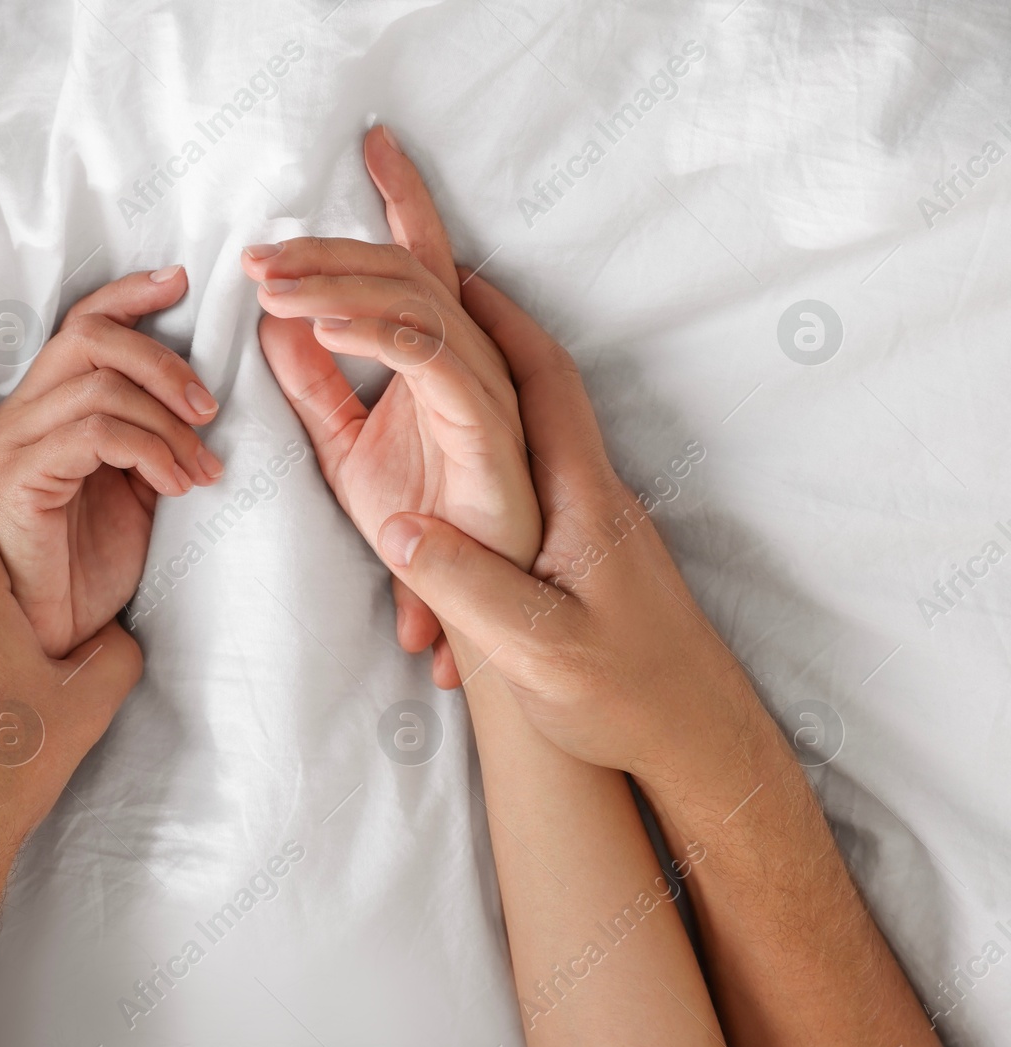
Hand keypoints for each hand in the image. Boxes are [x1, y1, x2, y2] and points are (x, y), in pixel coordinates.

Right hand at [0, 267, 221, 657]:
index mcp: (47, 406)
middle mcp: (20, 415)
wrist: (54, 631)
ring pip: (99, 387)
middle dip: (165, 363)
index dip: (130, 294)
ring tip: (201, 467)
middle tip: (210, 410)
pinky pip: (94, 434)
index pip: (81, 323)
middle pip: (90, 339)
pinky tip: (177, 485)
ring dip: (168, 422)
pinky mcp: (19, 480)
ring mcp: (13, 445)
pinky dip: (150, 450)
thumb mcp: (136, 486)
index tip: (183, 282)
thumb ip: (154, 434)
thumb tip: (203, 395)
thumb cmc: (90, 564)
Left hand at [245, 126, 540, 687]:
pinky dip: (373, 331)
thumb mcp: (344, 448)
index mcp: (439, 354)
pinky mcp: (483, 421)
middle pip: (403, 269)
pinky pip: (428, 354)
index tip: (370, 144)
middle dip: (325, 252)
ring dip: (335, 284)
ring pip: (414, 299)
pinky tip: (319, 326)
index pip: (420, 259)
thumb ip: (313, 386)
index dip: (401, 198)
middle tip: (255, 258)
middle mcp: (468, 355)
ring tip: (269, 289)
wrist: (471, 594)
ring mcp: (481, 384)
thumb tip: (276, 326)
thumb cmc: (422, 522)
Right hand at [370, 273, 755, 778]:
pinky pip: (528, 457)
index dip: (494, 317)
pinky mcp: (581, 543)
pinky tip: (456, 436)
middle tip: (422, 281)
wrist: (692, 736)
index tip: (447, 270)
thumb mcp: (538, 649)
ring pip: (532, 416)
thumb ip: (467, 586)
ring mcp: (588, 514)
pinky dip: (489, 422)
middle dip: (480, 322)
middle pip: (536, 378)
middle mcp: (587, 488)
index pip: (541, 380)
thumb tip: (394, 525)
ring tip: (424, 343)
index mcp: (580, 495)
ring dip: (484, 369)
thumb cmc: (625, 695)